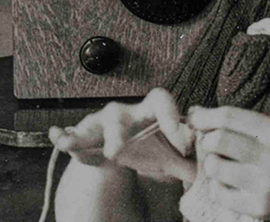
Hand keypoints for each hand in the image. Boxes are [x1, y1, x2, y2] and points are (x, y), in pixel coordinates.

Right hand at [48, 88, 196, 182]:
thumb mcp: (169, 158)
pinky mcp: (82, 135)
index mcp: (149, 112)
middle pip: (120, 114)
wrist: (119, 154)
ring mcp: (101, 122)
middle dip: (119, 132)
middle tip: (120, 151)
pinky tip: (58, 137)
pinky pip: (71, 134)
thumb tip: (211, 171)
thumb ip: (189, 163)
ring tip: (83, 144)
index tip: (179, 135)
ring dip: (88, 134)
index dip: (169, 114)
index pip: (160, 99)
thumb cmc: (147, 149)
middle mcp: (124, 113)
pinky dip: (64, 136)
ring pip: (95, 123)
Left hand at [188, 106, 269, 220]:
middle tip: (211, 144)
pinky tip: (230, 184)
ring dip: (212, 164)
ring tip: (224, 164)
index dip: (205, 115)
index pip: (229, 117)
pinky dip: (218, 186)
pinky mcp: (259, 207)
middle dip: (207, 140)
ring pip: (215, 167)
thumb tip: (196, 114)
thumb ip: (242, 123)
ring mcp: (265, 184)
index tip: (195, 117)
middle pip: (217, 140)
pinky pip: (220, 193)